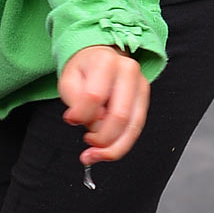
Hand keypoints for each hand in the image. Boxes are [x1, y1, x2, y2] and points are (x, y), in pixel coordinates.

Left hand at [58, 45, 149, 164]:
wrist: (100, 57)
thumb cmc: (83, 70)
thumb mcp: (68, 80)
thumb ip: (76, 102)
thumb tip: (90, 124)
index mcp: (105, 62)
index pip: (94, 97)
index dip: (81, 115)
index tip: (71, 120)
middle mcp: (128, 71)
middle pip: (119, 116)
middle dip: (101, 139)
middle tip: (86, 144)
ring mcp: (140, 85)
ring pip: (133, 126)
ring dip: (113, 148)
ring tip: (94, 155)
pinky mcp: (145, 99)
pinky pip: (137, 128)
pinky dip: (121, 144)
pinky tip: (107, 150)